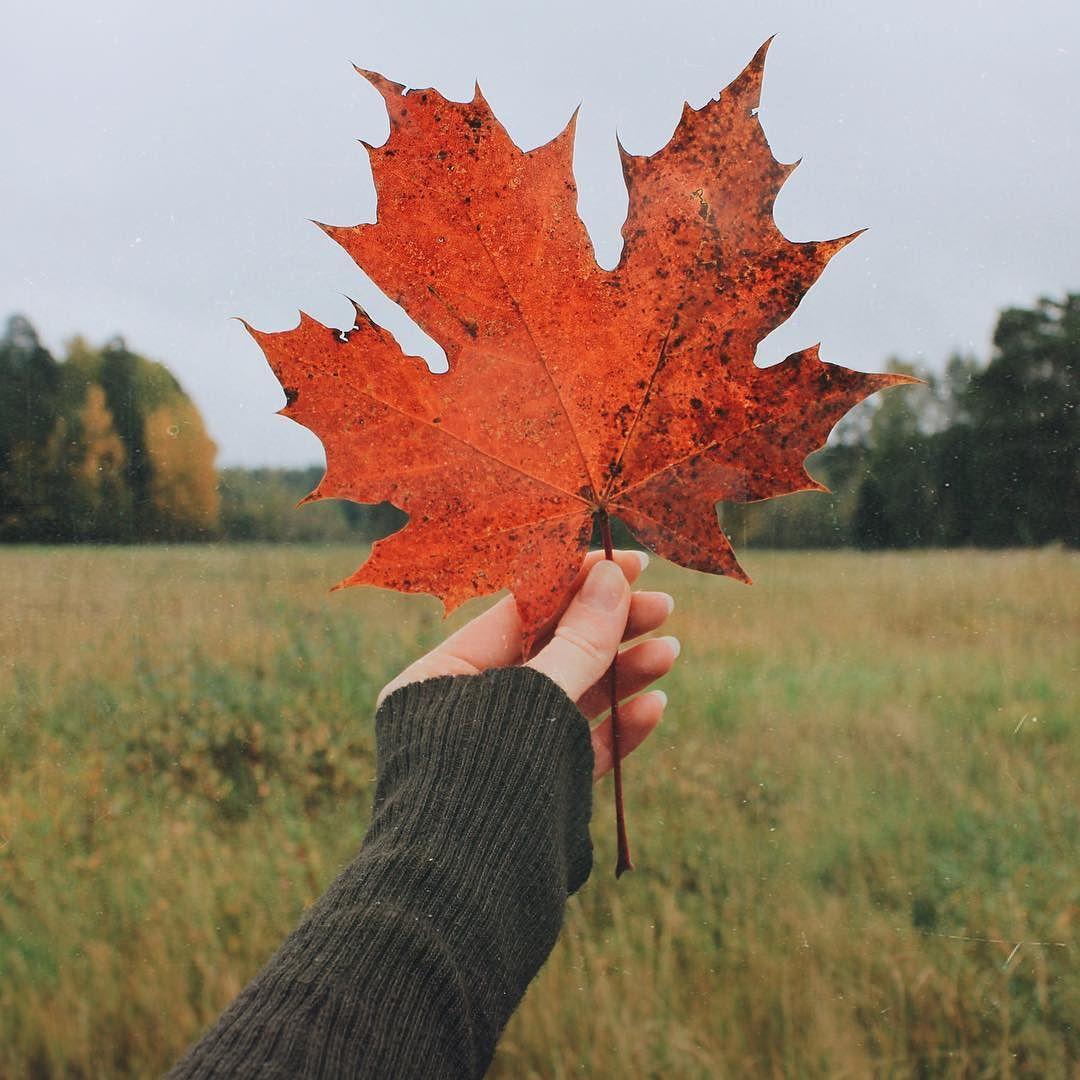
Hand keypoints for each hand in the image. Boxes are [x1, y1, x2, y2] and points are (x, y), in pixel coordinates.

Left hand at [378, 550, 678, 780]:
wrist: (466, 908)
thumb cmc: (486, 781)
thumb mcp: (537, 696)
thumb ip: (579, 638)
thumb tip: (611, 577)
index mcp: (439, 679)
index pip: (515, 613)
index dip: (575, 583)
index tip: (629, 563)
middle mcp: (466, 714)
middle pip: (547, 654)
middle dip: (607, 630)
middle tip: (663, 607)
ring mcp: (500, 756)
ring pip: (568, 702)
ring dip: (620, 675)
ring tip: (671, 652)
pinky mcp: (532, 795)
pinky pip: (575, 750)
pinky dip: (615, 728)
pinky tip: (655, 706)